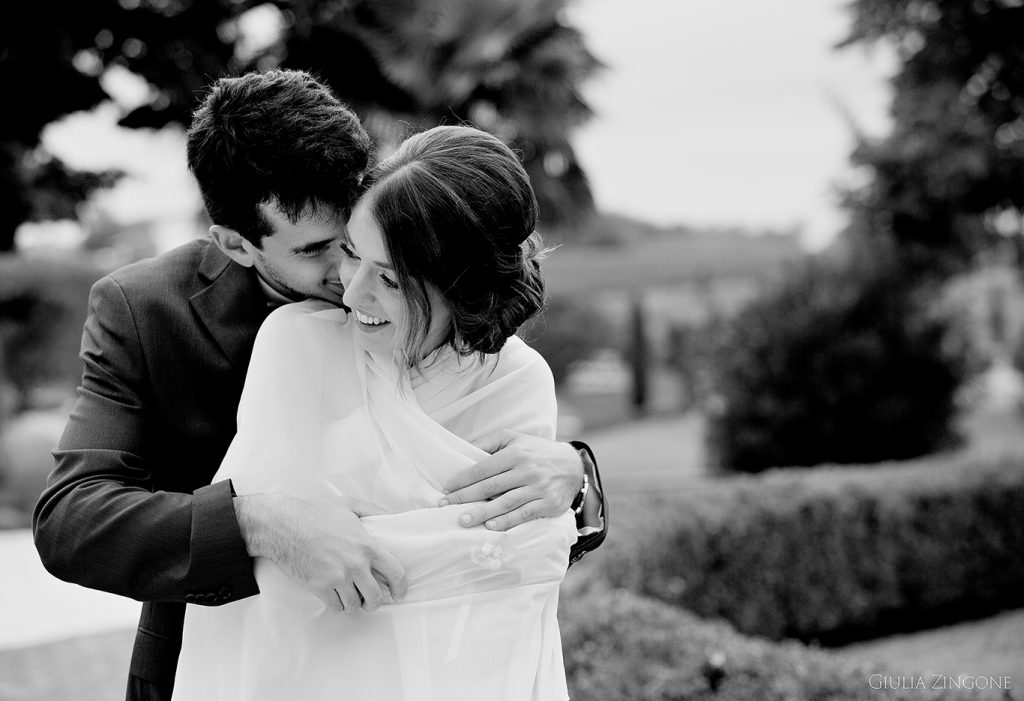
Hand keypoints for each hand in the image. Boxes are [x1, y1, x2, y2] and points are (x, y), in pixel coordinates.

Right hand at [235, 494, 406, 612]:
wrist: (284, 526)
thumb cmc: (316, 514)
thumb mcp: (349, 505)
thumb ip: (374, 510)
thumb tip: (393, 516)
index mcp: (367, 546)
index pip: (396, 573)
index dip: (400, 587)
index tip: (399, 593)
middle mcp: (356, 565)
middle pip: (376, 597)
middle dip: (374, 601)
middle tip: (370, 600)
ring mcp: (338, 578)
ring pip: (354, 605)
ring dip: (354, 603)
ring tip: (350, 596)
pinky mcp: (320, 587)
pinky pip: (336, 607)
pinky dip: (337, 605)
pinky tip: (335, 596)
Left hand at [440, 432, 582, 530]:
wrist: (572, 465)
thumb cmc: (535, 451)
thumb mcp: (513, 439)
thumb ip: (489, 443)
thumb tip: (463, 451)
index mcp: (516, 453)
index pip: (483, 468)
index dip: (463, 480)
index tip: (446, 489)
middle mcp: (527, 470)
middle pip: (491, 487)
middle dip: (466, 497)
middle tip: (446, 506)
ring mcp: (539, 488)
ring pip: (506, 502)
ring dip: (483, 512)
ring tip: (463, 520)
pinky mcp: (549, 503)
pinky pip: (524, 514)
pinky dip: (507, 521)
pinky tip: (491, 526)